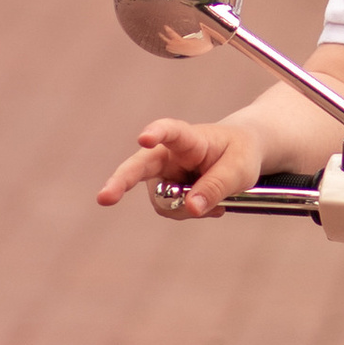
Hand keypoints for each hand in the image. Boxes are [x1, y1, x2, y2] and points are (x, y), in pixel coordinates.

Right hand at [98, 116, 260, 220]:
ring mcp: (162, 173)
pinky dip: (189, 212)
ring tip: (216, 199)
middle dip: (121, 182)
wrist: (238, 153)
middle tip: (104, 198)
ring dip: (186, 207)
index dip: (157, 133)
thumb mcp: (239, 170)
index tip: (145, 137)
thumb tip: (191, 209)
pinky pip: (170, 209)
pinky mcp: (162, 189)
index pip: (171, 132)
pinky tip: (206, 204)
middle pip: (138, 167)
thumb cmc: (239, 153)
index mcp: (189, 138)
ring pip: (162, 200)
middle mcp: (167, 154)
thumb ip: (216, 187)